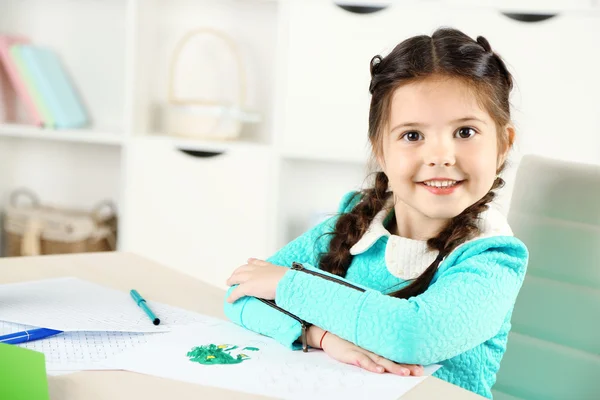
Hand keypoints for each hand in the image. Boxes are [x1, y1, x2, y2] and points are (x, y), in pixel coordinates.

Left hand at [226, 258, 288, 302]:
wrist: (286, 282)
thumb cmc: (290, 280)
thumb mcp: (287, 276)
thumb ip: (284, 278)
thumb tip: (289, 283)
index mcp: (268, 266)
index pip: (257, 263)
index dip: (252, 262)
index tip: (249, 261)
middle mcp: (258, 270)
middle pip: (243, 269)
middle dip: (238, 271)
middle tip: (234, 274)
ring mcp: (251, 277)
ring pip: (237, 277)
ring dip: (232, 280)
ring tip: (229, 283)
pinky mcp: (247, 287)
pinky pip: (236, 292)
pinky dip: (232, 296)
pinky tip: (229, 299)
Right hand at [308, 326, 422, 376]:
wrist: (328, 332)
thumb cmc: (347, 338)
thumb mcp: (364, 341)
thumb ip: (376, 345)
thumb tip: (390, 351)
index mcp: (376, 345)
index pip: (395, 354)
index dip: (408, 360)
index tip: (421, 367)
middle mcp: (372, 347)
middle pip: (392, 358)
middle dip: (405, 365)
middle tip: (418, 371)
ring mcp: (362, 350)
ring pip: (380, 360)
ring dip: (392, 367)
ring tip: (405, 372)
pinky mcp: (351, 353)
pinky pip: (362, 360)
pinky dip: (371, 365)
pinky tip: (379, 370)